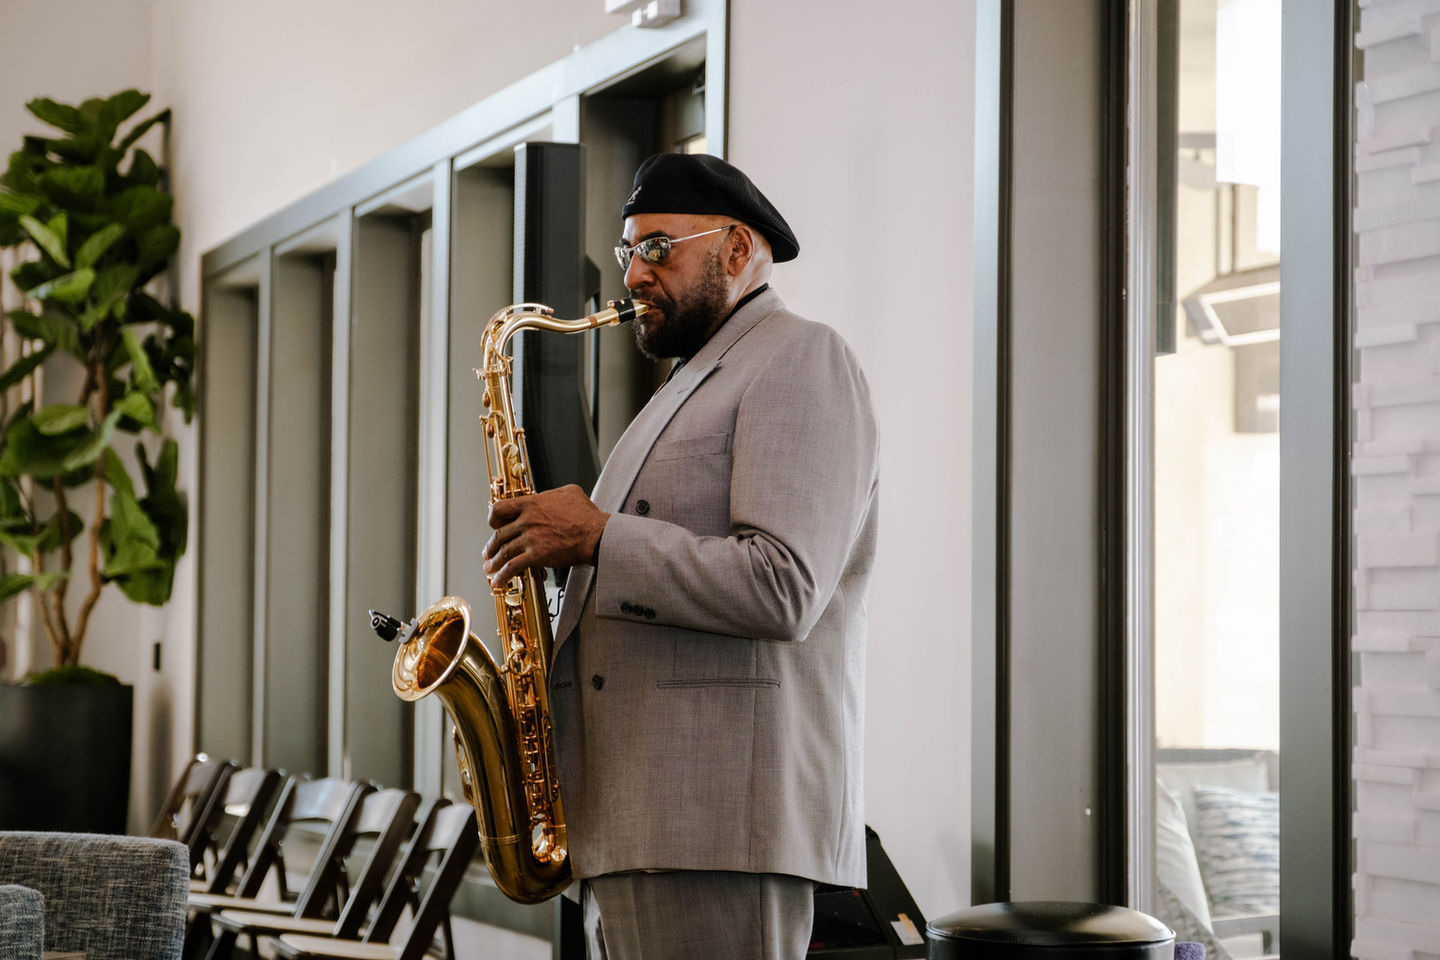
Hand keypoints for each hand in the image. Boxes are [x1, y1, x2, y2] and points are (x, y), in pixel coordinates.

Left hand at [482, 484, 608, 585]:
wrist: (596, 534)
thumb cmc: (587, 515)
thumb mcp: (570, 492)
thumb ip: (552, 493)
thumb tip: (546, 495)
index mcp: (532, 503)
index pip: (500, 508)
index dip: (493, 518)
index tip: (494, 525)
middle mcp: (527, 520)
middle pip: (499, 534)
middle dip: (491, 546)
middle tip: (488, 553)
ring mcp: (530, 538)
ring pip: (504, 551)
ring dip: (494, 562)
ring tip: (490, 569)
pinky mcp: (536, 555)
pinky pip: (513, 567)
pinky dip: (503, 575)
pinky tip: (499, 581)